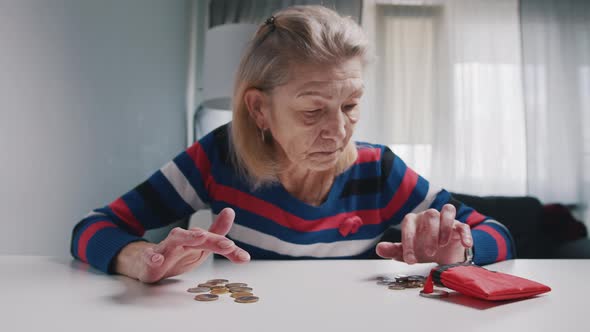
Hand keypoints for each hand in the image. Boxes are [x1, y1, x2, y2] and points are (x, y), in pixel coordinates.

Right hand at [116, 208, 249, 282]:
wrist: (149, 263)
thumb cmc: (178, 254)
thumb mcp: (200, 248)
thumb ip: (217, 235)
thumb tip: (231, 211)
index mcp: (195, 240)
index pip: (215, 241)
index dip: (229, 249)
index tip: (244, 257)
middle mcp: (182, 241)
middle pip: (198, 236)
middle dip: (213, 239)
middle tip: (228, 244)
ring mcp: (165, 249)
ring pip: (174, 239)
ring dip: (187, 237)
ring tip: (200, 237)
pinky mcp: (149, 260)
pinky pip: (149, 257)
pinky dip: (152, 257)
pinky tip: (157, 259)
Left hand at [376, 204, 472, 264]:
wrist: (442, 255)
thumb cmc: (421, 249)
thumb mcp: (407, 252)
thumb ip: (393, 250)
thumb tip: (379, 248)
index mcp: (413, 221)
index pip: (409, 226)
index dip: (408, 242)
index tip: (410, 260)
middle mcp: (429, 217)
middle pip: (430, 214)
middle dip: (430, 233)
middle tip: (429, 252)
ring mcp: (445, 220)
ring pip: (448, 210)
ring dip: (446, 226)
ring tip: (443, 244)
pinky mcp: (459, 227)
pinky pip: (464, 225)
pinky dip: (465, 234)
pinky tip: (466, 245)